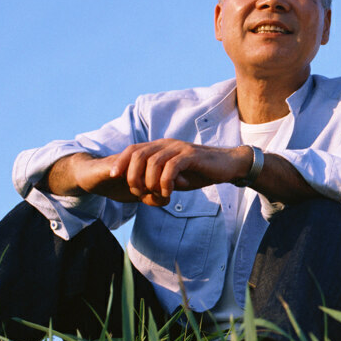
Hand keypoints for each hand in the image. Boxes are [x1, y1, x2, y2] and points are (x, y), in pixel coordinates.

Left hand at [73, 141, 250, 206]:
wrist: (228, 166)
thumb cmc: (200, 172)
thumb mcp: (175, 176)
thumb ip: (158, 178)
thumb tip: (143, 189)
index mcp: (160, 147)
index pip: (132, 150)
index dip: (120, 162)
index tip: (113, 177)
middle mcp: (167, 144)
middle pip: (138, 155)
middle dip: (132, 176)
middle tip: (138, 192)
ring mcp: (179, 148)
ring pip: (152, 162)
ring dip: (150, 182)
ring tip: (156, 195)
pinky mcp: (191, 155)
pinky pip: (171, 168)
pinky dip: (165, 183)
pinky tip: (169, 193)